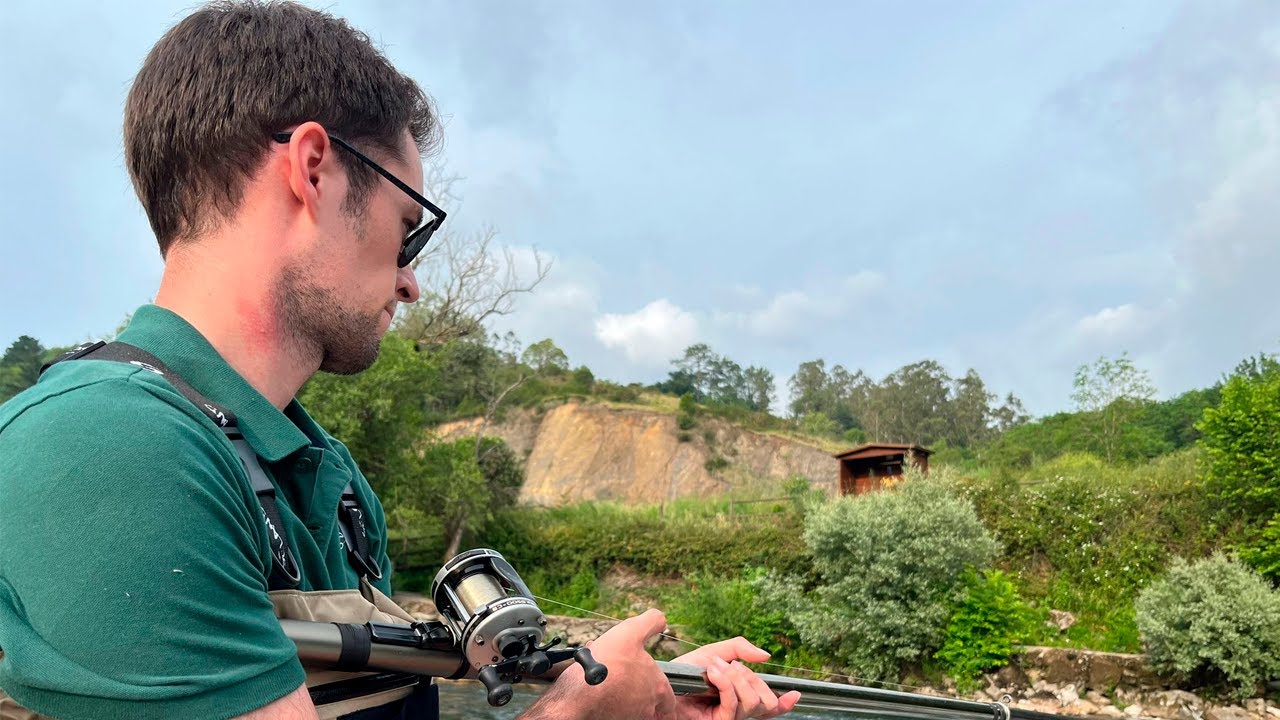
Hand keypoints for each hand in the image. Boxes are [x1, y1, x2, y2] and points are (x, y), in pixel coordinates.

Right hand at [520, 608, 674, 719]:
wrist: (577, 695)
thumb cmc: (606, 664)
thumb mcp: (631, 632)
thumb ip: (650, 622)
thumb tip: (662, 620)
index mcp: (658, 687)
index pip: (668, 696)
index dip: (658, 685)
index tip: (644, 675)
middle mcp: (646, 706)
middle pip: (646, 698)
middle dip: (633, 684)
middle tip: (618, 669)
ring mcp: (628, 716)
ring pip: (627, 702)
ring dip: (616, 686)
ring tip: (601, 671)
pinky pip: (609, 708)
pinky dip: (601, 695)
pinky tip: (591, 681)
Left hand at [671, 638, 801, 719]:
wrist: (662, 682)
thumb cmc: (684, 672)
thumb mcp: (714, 652)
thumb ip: (740, 649)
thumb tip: (766, 656)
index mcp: (738, 696)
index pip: (767, 707)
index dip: (784, 704)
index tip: (796, 694)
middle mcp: (736, 710)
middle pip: (764, 701)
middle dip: (751, 679)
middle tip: (730, 667)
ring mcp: (727, 717)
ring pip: (753, 702)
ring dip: (735, 678)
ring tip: (714, 669)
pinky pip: (734, 701)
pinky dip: (726, 683)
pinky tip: (713, 673)